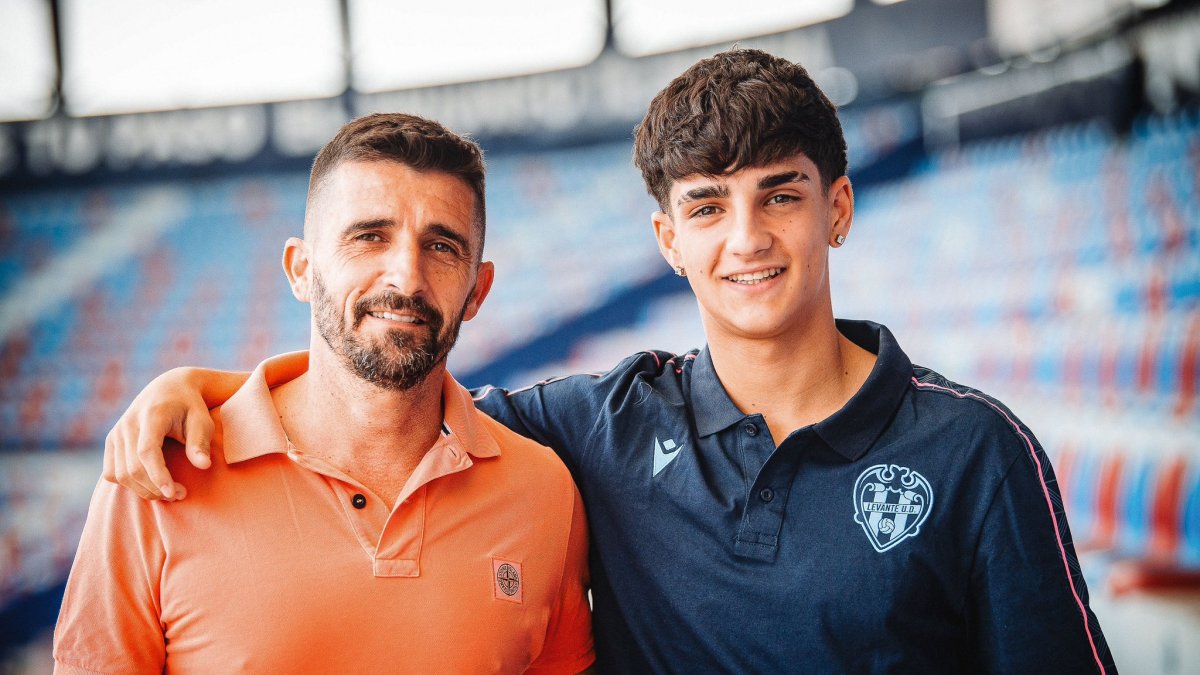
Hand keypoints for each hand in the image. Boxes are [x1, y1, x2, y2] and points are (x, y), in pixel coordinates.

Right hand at [103, 368, 213, 500]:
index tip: (173, 493)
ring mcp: (116, 433)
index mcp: (152, 415)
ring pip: (120, 474)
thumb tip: (203, 466)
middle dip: (155, 488)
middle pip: (133, 467)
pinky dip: (129, 484)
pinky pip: (111, 473)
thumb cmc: (190, 407)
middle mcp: (128, 423)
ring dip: (143, 490)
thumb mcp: (202, 420)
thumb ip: (200, 442)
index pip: (147, 451)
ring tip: (169, 493)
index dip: (157, 475)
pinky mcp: (111, 442)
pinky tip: (150, 485)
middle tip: (180, 495)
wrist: (168, 389)